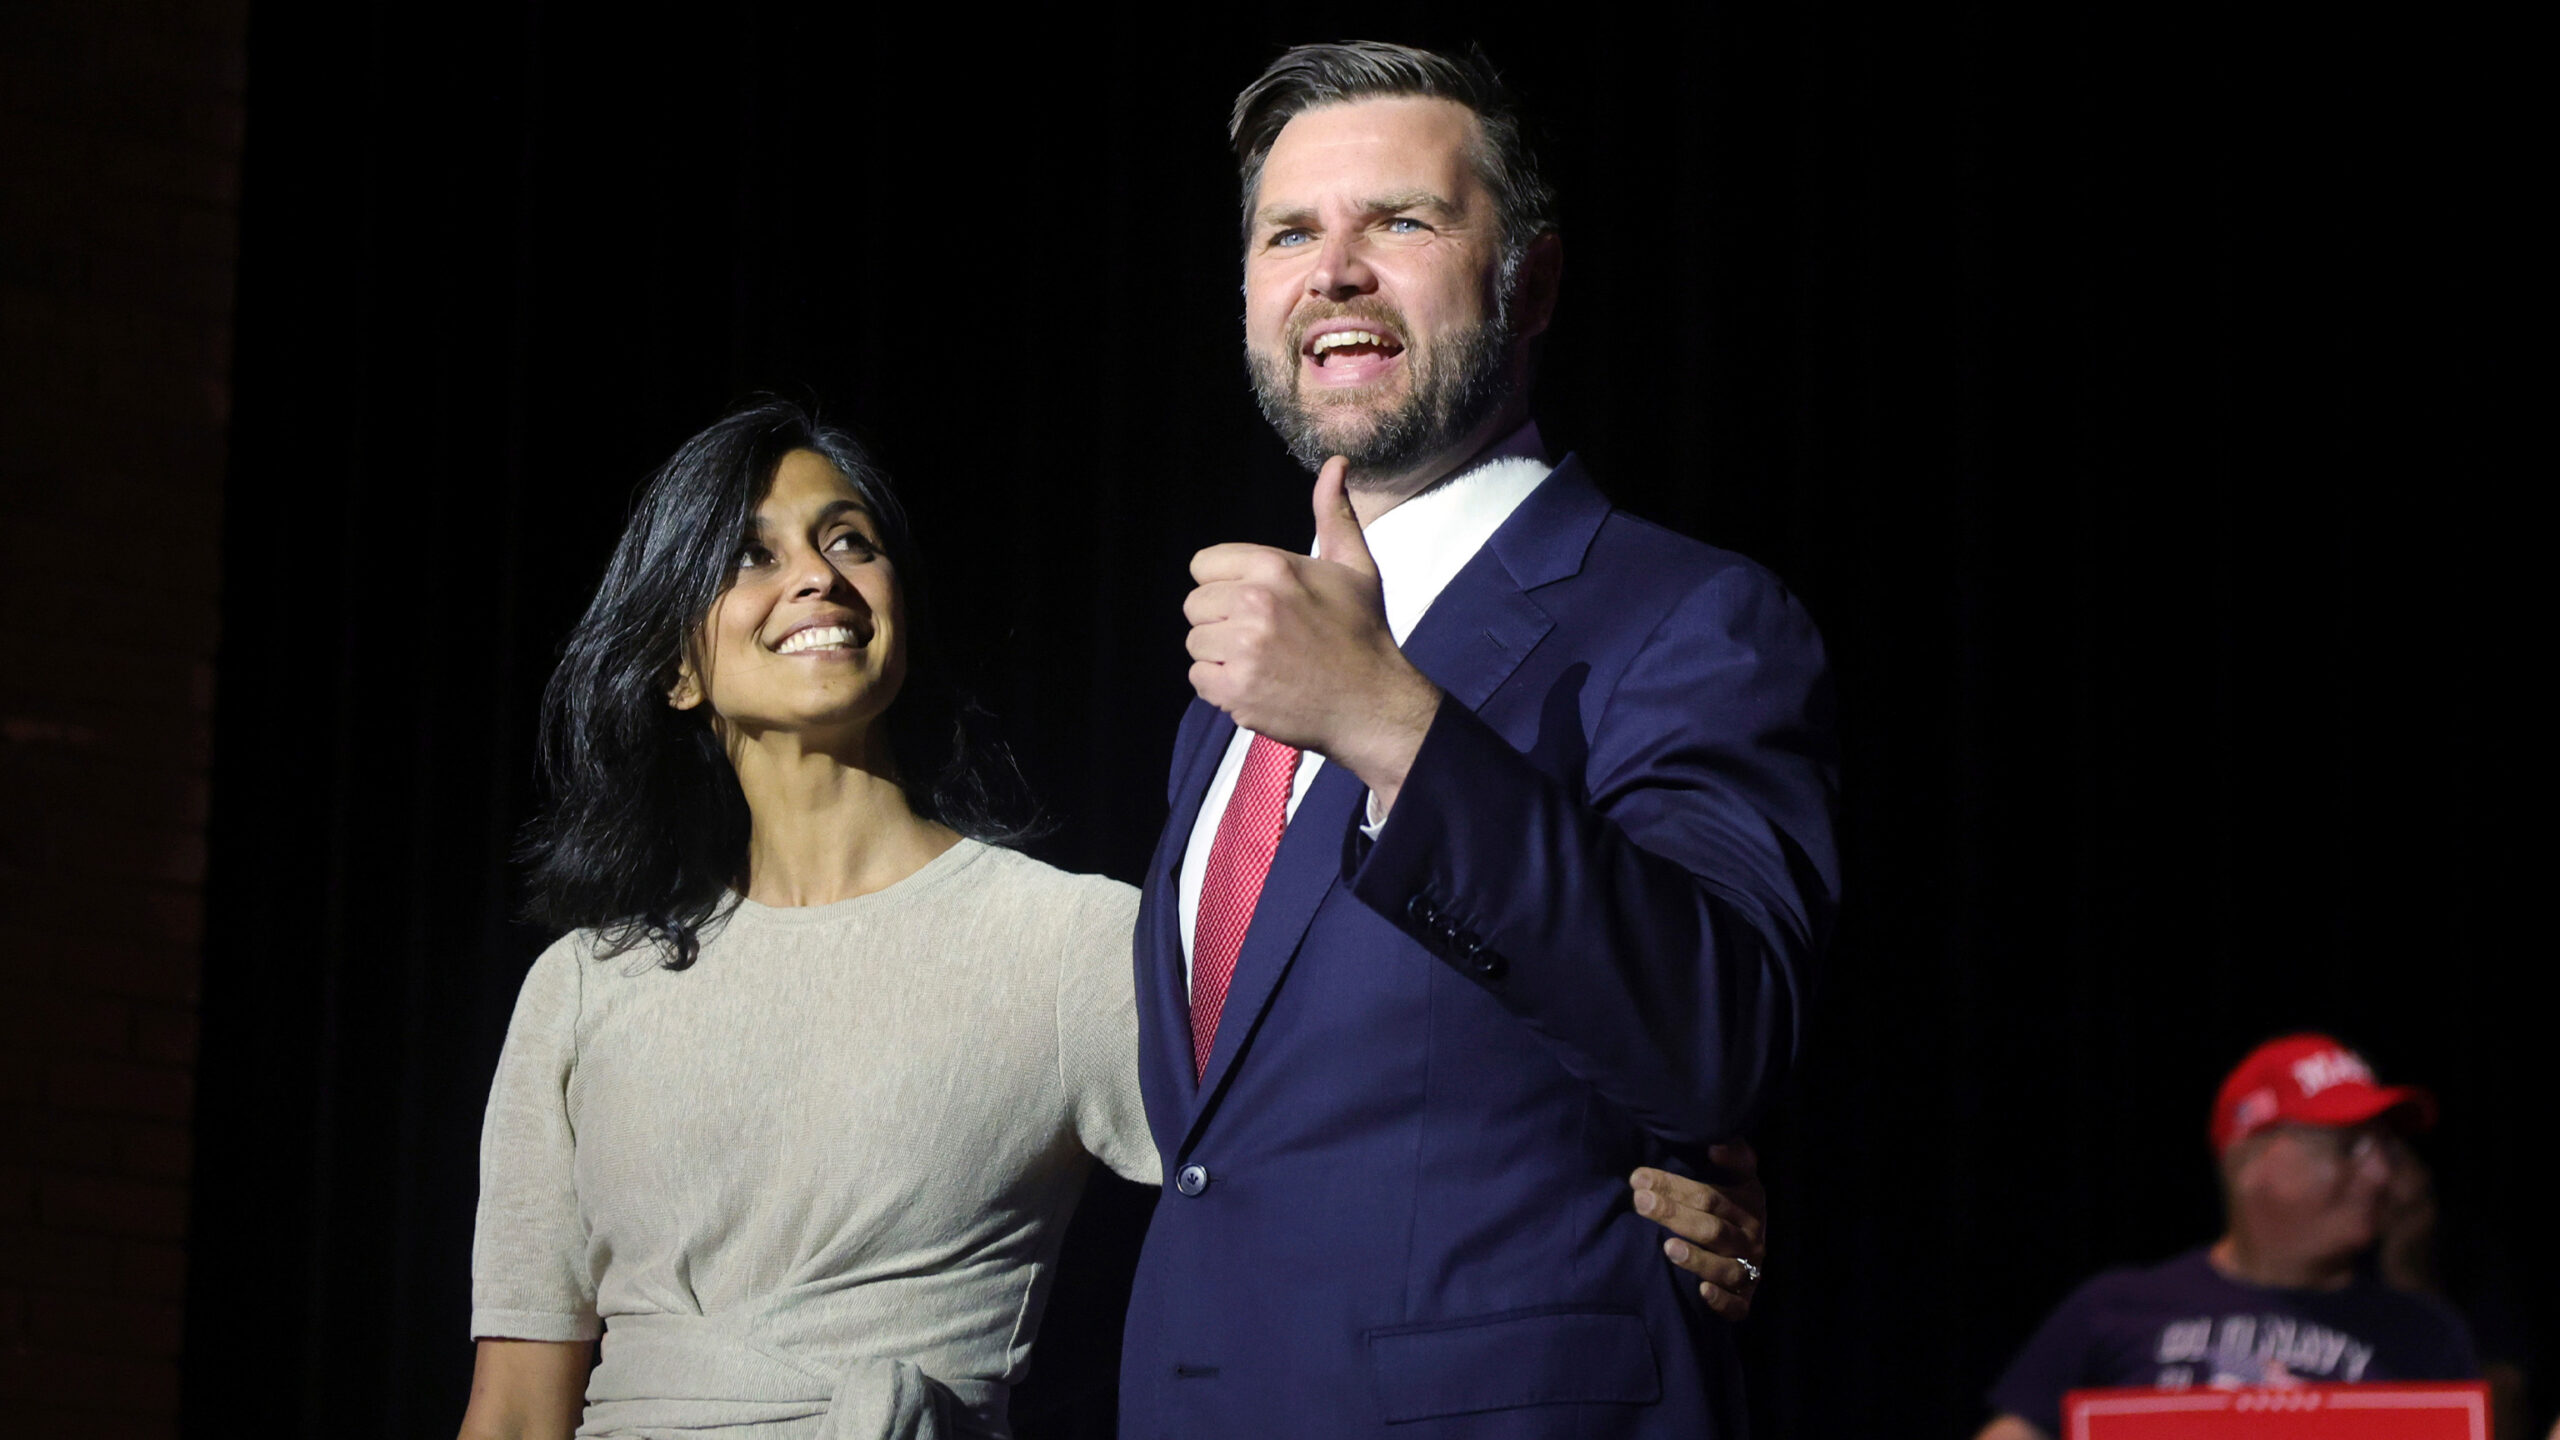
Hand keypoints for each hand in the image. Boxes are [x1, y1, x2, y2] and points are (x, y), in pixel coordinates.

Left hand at [1185, 456, 1440, 811]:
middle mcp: (1255, 603)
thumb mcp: (1355, 566)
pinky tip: (1257, 684)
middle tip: (1262, 637)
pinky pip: (1199, 679)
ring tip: (1262, 661)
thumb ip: (1334, 514)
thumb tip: (1336, 463)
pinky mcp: (1236, 689)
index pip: (1203, 565)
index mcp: (1274, 567)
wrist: (1373, 702)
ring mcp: (1244, 649)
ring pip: (1195, 644)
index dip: (1224, 585)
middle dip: (1221, 621)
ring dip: (1221, 656)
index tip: (1253, 603)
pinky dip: (1222, 687)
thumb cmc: (1362, 632)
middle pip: (1195, 606)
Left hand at [1631, 1141, 1767, 1320]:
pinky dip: (1721, 1300)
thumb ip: (1735, 1158)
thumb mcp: (1742, 1179)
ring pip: (1724, 1266)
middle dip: (1674, 1214)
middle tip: (1640, 1202)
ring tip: (1668, 1247)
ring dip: (1697, 1258)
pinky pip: (1736, 1306)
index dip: (1675, 1186)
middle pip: (1711, 1228)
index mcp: (1747, 1207)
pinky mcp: (1744, 1301)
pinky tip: (1701, 1292)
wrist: (1755, 1252)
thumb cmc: (1735, 1209)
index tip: (1639, 1177)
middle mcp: (1750, 1240)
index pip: (1710, 1196)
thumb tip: (1715, 1146)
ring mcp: (1749, 1272)